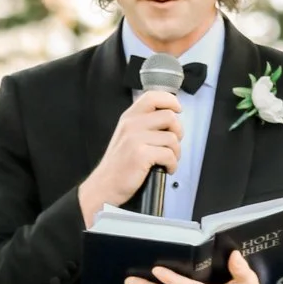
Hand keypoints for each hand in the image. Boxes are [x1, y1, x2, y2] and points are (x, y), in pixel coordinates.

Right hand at [79, 90, 183, 220]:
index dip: (170, 100)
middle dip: (178, 132)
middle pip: (169, 117)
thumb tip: (170, 117)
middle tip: (172, 145)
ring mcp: (135, 139)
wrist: (104, 186)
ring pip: (172, 138)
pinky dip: (172, 164)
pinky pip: (169, 155)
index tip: (177, 110)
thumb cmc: (119, 164)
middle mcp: (131, 124)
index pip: (153, 96)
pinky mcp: (140, 155)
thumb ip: (144, 124)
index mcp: (128, 117)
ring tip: (168, 161)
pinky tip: (166, 169)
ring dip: (176, 152)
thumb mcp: (127, 136)